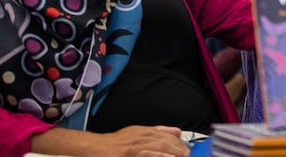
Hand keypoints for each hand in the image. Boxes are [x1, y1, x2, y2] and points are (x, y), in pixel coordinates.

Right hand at [32, 125, 191, 156]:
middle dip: (181, 151)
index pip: (170, 137)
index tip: (191, 152)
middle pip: (168, 142)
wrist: (93, 147)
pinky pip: (146, 154)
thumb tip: (178, 131)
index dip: (182, 145)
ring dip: (173, 153)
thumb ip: (158, 131)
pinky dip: (158, 156)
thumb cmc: (115, 143)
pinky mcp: (128, 154)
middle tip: (190, 156)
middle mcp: (143, 137)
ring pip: (159, 148)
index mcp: (147, 132)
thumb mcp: (138, 133)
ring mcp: (135, 146)